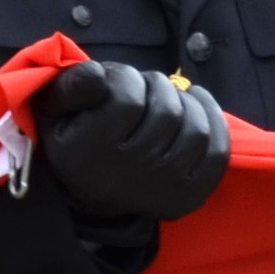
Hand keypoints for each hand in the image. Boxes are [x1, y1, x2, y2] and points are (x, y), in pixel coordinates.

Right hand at [32, 61, 229, 222]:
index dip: (128, 78)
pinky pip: (217, 154)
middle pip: (168, 113)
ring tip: (169, 97)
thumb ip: (72, 84)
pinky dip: (214, 121)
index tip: (120, 80)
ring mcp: (159, 192)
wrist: (89, 184)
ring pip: (196, 131)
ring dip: (187, 102)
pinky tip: (197, 103)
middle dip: (160, 87)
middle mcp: (124, 180)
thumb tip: (97, 74)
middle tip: (146, 88)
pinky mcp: (185, 199)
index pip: (127, 99)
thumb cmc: (78, 131)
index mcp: (87, 155)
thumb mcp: (57, 105)